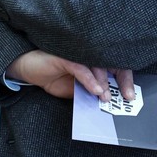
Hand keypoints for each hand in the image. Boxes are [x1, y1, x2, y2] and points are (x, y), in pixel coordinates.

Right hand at [7, 49, 133, 101]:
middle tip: (127, 96)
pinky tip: (95, 90)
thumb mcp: (74, 90)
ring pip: (97, 65)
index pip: (114, 66)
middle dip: (122, 80)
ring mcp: (76, 54)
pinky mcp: (64, 56)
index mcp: (92, 61)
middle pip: (111, 63)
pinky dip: (89, 79)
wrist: (27, 69)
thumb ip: (88, 92)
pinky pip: (80, 67)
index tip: (130, 96)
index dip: (125, 79)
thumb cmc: (51, 76)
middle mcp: (87, 55)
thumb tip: (105, 102)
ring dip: (104, 83)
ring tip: (105, 97)